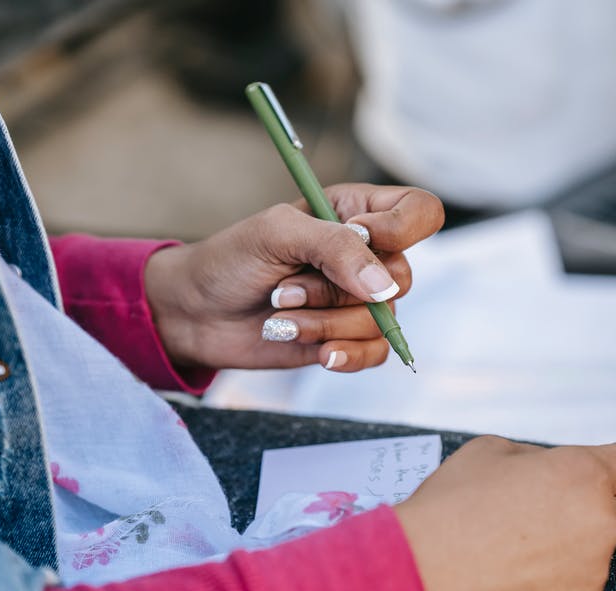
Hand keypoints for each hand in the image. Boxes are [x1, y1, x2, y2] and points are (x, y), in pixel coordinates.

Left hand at [144, 184, 443, 370]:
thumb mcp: (277, 234)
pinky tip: (317, 353)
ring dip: (323, 323)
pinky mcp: (347, 338)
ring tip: (279, 315)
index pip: (420, 212)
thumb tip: (385, 287)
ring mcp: (358, 300)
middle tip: (286, 288)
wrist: (195, 314)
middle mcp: (365, 255)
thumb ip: (335, 248)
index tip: (359, 238)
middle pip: (400, 278)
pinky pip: (374, 353)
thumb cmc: (231, 260)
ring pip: (379, 321)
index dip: (401, 229)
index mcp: (356, 212)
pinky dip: (344, 354)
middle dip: (336, 290)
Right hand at [394, 436, 615, 590]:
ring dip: (568, 551)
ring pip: (594, 557)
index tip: (590, 475)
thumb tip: (549, 467)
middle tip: (539, 516)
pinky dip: (552, 590)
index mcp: (582, 475)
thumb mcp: (489, 450)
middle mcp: (598, 524)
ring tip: (514, 552)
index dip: (610, 465)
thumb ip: (536, 456)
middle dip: (587, 510)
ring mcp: (591, 577)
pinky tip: (513, 582)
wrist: (419, 574)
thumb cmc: (449, 507)